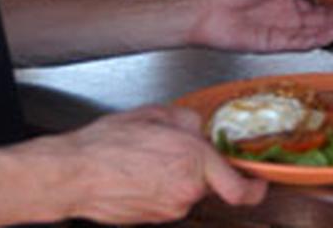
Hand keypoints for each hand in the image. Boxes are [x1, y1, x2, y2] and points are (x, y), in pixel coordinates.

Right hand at [60, 106, 266, 224]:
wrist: (72, 174)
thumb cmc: (108, 144)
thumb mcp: (157, 114)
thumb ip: (190, 121)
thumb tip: (200, 129)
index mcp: (195, 162)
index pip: (241, 189)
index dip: (256, 187)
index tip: (260, 180)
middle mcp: (186, 191)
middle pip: (211, 183)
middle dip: (202, 167)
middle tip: (178, 150)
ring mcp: (169, 209)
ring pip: (187, 190)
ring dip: (178, 175)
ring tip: (148, 157)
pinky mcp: (152, 218)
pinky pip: (168, 199)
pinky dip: (161, 186)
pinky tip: (139, 171)